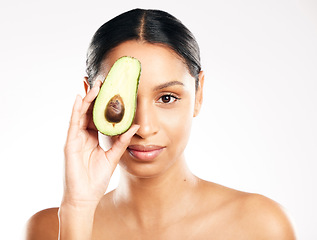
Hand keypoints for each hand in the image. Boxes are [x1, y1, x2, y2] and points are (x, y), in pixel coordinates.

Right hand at [62, 80, 138, 206]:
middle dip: (96, 96)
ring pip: (81, 114)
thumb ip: (122, 141)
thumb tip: (135, 127)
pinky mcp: (70, 143)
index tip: (113, 90)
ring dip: (87, 99)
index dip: (104, 103)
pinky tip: (79, 98)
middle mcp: (84, 135)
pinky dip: (76, 110)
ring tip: (95, 85)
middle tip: (104, 81)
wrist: (85, 197)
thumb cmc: (97, 178)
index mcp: (94, 137)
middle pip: (89, 111)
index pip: (99, 116)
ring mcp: (76, 138)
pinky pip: (73, 124)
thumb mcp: (113, 156)